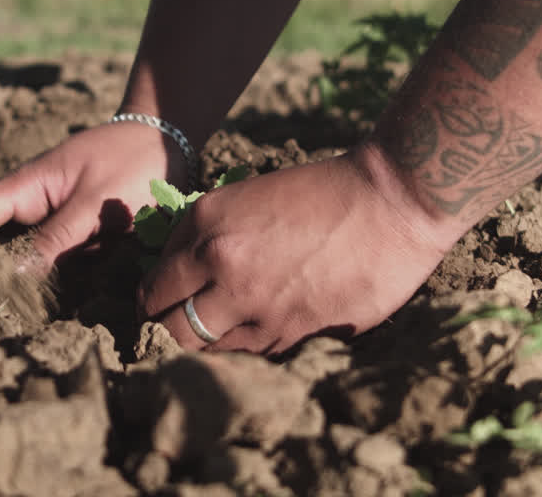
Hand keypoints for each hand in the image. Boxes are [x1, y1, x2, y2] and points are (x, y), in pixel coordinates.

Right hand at [0, 121, 188, 270]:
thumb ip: (57, 239)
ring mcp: (36, 210)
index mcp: (23, 186)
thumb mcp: (98, 204)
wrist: (166, 140)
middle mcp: (20, 197)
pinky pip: (20, 245)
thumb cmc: (137, 164)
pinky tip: (26, 294)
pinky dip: (13, 267)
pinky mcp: (57, 224)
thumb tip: (13, 279)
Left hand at [139, 143, 455, 352]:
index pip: (154, 290)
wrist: (390, 201)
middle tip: (179, 326)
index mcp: (208, 230)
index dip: (151, 302)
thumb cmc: (319, 191)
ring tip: (227, 323)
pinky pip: (258, 351)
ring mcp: (263, 307)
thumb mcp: (243, 196)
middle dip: (169, 332)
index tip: (158, 304)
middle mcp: (227, 270)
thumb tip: (172, 274)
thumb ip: (201, 235)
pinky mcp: (299, 331)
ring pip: (214, 349)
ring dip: (215, 340)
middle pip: (172, 331)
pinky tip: (265, 322)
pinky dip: (254, 342)